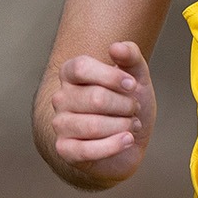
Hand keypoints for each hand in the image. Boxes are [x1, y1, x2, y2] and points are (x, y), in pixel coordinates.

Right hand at [50, 41, 155, 181]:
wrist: (130, 140)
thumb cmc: (128, 105)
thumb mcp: (137, 77)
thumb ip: (131, 57)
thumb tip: (117, 47)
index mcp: (72, 75)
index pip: (81, 67)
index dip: (111, 76)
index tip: (132, 85)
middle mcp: (61, 98)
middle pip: (95, 98)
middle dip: (125, 105)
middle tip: (133, 109)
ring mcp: (60, 124)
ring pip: (93, 125)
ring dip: (123, 126)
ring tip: (131, 125)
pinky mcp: (65, 150)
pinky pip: (88, 150)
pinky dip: (115, 145)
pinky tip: (128, 140)